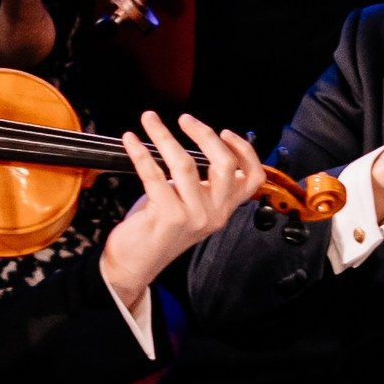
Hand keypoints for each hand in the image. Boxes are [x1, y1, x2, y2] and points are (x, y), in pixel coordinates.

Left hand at [101, 113, 267, 304]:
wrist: (134, 264)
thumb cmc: (158, 229)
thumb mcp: (189, 204)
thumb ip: (199, 180)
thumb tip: (193, 140)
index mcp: (224, 209)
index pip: (252, 177)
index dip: (244, 150)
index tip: (224, 132)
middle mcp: (215, 214)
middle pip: (224, 164)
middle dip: (203, 134)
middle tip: (184, 119)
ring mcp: (194, 217)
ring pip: (185, 164)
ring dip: (163, 135)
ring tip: (149, 119)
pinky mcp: (168, 217)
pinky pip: (154, 174)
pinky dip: (140, 152)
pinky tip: (130, 139)